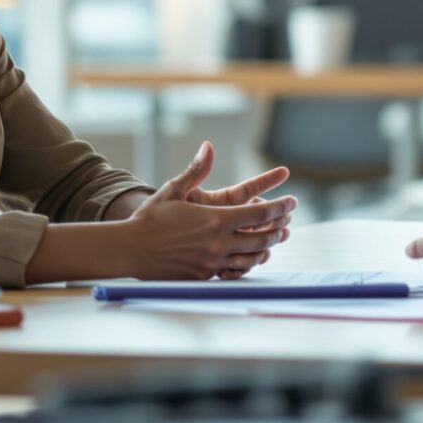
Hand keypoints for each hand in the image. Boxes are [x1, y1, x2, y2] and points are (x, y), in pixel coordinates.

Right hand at [124, 142, 296, 279]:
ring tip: (275, 238)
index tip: (292, 202)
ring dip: (268, 247)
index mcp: (216, 219)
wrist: (130, 250)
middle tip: (288, 221)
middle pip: (262, 238)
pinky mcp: (205, 276)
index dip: (281, 208)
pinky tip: (252, 257)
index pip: (260, 214)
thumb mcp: (173, 189)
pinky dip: (249, 263)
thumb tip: (208, 147)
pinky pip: (236, 270)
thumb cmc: (150, 218)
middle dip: (279, 228)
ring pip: (252, 257)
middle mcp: (219, 243)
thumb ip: (196, 169)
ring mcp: (213, 262)